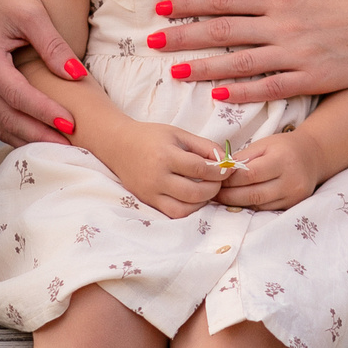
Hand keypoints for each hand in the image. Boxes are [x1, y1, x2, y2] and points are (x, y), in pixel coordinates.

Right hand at [0, 0, 84, 146]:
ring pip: (1, 123)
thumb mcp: (30, 11)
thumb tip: (76, 74)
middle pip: (9, 119)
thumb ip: (52, 45)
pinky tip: (38, 136)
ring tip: (60, 149)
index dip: (46, 113)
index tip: (72, 124)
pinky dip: (17, 130)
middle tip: (72, 149)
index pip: (20, 97)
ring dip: (29, 139)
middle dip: (40, 136)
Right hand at [90, 119, 232, 219]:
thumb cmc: (151, 136)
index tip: (228, 169)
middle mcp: (157, 177)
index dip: (219, 171)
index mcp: (166, 155)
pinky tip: (194, 198)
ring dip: (202, 202)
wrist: (119, 145)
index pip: (200, 169)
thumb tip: (225, 160)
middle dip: (214, 188)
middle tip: (219, 181)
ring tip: (207, 190)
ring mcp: (151, 192)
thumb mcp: (178, 134)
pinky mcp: (148, 201)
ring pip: (184, 208)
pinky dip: (188, 209)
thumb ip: (204, 146)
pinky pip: (173, 213)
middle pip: (194, 192)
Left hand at [158, 0, 347, 104]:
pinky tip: (217, 93)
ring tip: (174, 70)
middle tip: (151, 41)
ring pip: (238, 62)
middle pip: (222, 30)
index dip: (189, 3)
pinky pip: (268, 87)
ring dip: (203, 66)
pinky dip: (241, 90)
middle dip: (182, 35)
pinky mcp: (311, 78)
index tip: (161, 8)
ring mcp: (296, 53)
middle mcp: (282, 24)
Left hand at [218, 130, 327, 211]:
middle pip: (254, 194)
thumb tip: (221, 170)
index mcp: (282, 160)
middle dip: (229, 196)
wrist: (312, 156)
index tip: (215, 179)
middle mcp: (291, 181)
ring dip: (237, 204)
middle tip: (213, 194)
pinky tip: (238, 202)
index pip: (250, 174)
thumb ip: (244, 157)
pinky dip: (250, 207)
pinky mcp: (293, 206)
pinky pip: (267, 209)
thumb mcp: (264, 144)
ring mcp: (293, 196)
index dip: (230, 179)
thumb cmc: (284, 147)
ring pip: (259, 206)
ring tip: (221, 198)